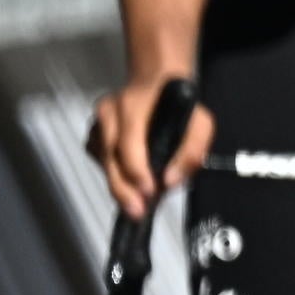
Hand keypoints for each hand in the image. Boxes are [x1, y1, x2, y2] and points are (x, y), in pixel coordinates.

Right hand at [89, 79, 212, 219]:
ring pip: (103, 162)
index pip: (128, 142)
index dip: (137, 170)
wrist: (156, 83)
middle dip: (123, 188)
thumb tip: (170, 182)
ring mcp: (97, 123)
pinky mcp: (93, 134)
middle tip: (137, 211)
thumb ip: (191, 152)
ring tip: (136, 203)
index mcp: (132, 104)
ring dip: (119, 184)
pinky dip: (114, 175)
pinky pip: (100, 162)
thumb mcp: (200, 123)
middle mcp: (108, 112)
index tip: (149, 192)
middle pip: (109, 157)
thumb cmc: (179, 105)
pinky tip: (129, 181)